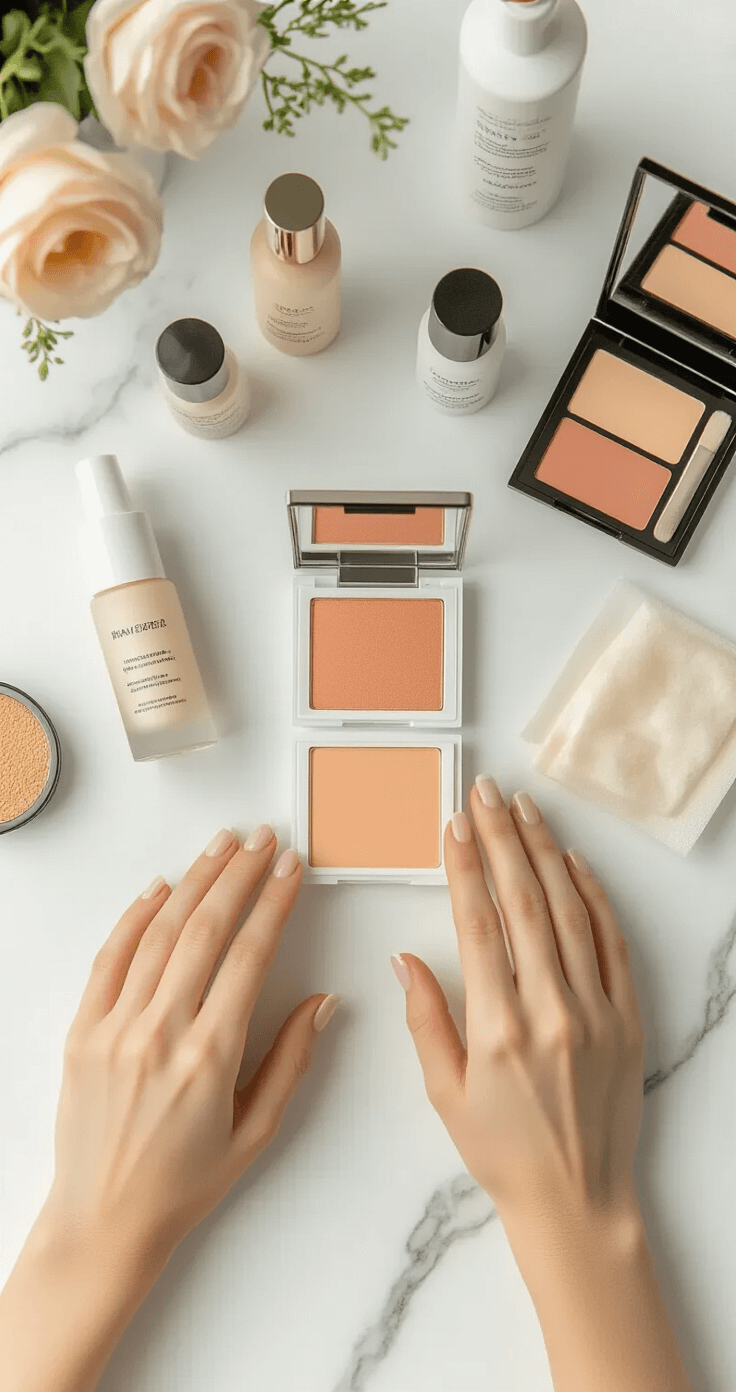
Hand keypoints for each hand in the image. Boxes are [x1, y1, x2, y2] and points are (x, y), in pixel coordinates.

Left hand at [43, 826, 336, 1283]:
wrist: (104, 1221)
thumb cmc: (183, 1184)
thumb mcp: (256, 1131)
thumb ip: (292, 1060)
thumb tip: (323, 1002)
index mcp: (210, 1057)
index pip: (249, 954)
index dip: (274, 903)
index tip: (290, 870)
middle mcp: (160, 1033)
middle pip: (205, 929)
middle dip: (240, 875)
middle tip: (263, 840)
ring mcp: (115, 1029)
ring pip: (159, 933)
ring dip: (194, 881)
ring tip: (222, 846)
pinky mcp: (82, 1032)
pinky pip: (110, 959)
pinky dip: (134, 917)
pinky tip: (160, 888)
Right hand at [393, 778, 644, 1244]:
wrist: (577, 1201)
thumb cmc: (503, 1152)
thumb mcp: (444, 1092)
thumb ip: (425, 1018)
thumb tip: (404, 957)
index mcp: (497, 1029)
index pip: (479, 925)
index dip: (464, 868)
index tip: (452, 825)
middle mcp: (550, 1012)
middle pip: (524, 903)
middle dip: (501, 839)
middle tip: (485, 794)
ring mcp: (595, 1011)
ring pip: (569, 912)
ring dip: (545, 853)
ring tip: (524, 810)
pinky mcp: (627, 1018)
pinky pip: (612, 943)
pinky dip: (593, 897)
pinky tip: (573, 862)